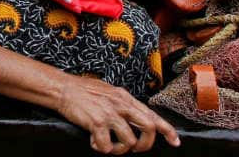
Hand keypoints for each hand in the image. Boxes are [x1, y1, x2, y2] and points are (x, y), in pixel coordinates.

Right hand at [55, 76, 179, 153]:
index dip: (167, 130)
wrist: (62, 88)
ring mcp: (109, 113)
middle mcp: (121, 104)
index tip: (175, 141)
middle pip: (148, 128)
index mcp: (125, 98)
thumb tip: (135, 117)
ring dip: (120, 149)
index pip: (152, 115)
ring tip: (109, 145)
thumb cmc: (83, 90)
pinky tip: (94, 141)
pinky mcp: (97, 122)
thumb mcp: (109, 92)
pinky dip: (101, 148)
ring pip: (129, 141)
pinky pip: (106, 145)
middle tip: (134, 148)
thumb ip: (123, 104)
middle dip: (144, 144)